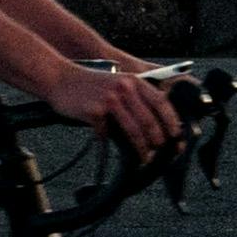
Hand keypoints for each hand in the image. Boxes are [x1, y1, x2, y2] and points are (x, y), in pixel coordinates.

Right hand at [52, 63, 181, 155]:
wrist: (60, 78)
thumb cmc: (89, 84)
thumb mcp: (117, 83)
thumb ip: (134, 98)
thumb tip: (153, 125)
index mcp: (134, 81)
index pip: (161, 102)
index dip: (172, 121)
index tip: (177, 135)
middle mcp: (124, 88)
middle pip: (149, 119)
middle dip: (158, 140)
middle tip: (160, 152)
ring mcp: (110, 99)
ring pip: (133, 129)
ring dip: (141, 148)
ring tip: (144, 158)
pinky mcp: (95, 111)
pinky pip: (107, 133)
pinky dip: (108, 140)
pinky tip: (107, 144)